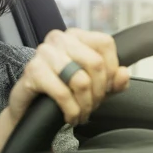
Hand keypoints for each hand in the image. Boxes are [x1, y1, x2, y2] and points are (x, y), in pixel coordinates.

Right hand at [7, 28, 130, 125]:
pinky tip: (70, 117)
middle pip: (95, 63)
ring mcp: (44, 53)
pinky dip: (71, 110)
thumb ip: (113, 81)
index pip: (105, 43)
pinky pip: (62, 93)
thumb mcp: (93, 87)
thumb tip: (123, 74)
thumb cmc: (62, 92)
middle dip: (99, 92)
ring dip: (85, 104)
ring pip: (80, 80)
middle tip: (93, 106)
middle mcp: (59, 38)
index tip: (107, 88)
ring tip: (82, 114)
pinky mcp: (32, 71)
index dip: (112, 69)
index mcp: (75, 36)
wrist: (29, 108)